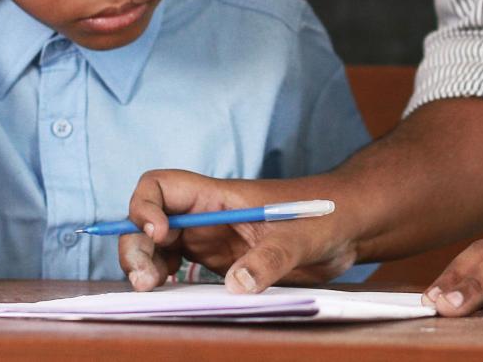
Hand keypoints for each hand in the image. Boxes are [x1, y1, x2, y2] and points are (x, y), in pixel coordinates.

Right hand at [119, 171, 356, 292]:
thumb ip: (271, 258)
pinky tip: (167, 297)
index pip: (162, 185)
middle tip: (144, 282)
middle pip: (150, 220)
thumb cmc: (324, 216)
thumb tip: (237, 285)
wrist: (345, 226)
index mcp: (219, 196)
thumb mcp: (301, 237)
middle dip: (136, 246)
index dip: (146, 205)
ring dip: (144, 266)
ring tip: (149, 292)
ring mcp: (210, 239)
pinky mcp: (219, 261)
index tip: (158, 234)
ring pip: (158, 246)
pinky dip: (163, 281)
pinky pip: (177, 267)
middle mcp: (206, 215)